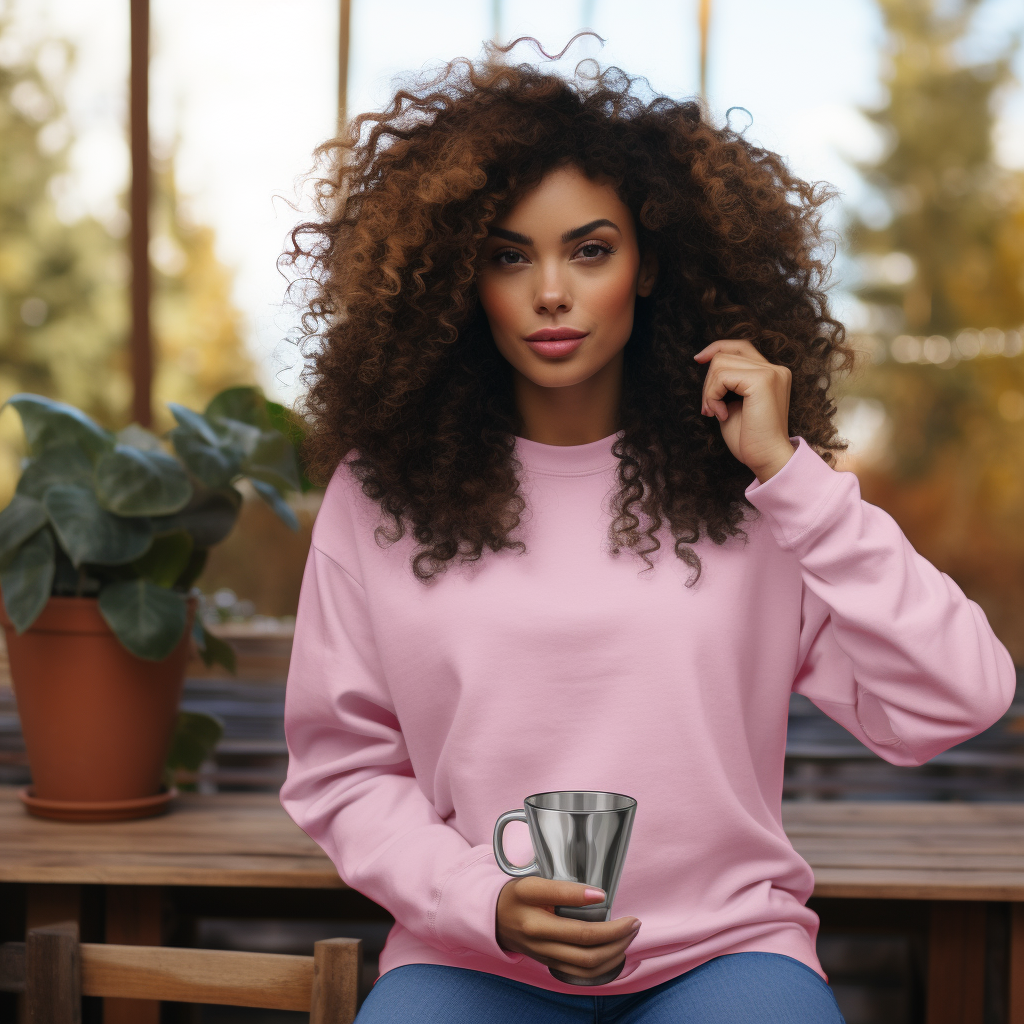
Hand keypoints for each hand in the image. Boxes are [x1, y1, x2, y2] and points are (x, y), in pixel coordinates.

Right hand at [496, 877, 640, 981]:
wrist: (496, 921)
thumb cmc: (516, 897)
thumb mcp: (531, 884)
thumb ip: (562, 889)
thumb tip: (597, 895)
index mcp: (533, 913)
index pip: (564, 907)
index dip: (589, 901)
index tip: (606, 894)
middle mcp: (540, 938)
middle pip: (585, 944)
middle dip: (617, 934)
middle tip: (633, 921)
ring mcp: (547, 955)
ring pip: (588, 963)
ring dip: (615, 951)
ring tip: (630, 935)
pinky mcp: (552, 965)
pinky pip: (583, 974)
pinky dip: (605, 966)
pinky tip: (616, 953)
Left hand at [694, 339, 794, 482]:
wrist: (766, 459)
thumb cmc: (750, 439)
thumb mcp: (733, 404)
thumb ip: (726, 383)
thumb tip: (706, 362)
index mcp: (772, 373)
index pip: (740, 347)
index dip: (716, 348)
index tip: (698, 360)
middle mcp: (775, 369)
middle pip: (725, 355)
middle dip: (708, 382)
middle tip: (709, 410)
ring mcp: (771, 372)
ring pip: (720, 364)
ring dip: (709, 391)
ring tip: (716, 413)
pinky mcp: (763, 380)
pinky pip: (722, 376)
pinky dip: (713, 396)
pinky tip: (721, 415)